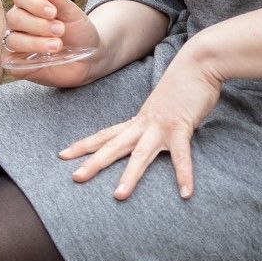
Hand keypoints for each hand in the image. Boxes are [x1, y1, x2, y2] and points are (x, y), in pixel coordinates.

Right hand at [4, 0, 100, 86]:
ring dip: (35, 42)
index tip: (53, 12)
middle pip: (14, 17)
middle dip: (38, 25)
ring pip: (13, 39)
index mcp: (31, 5)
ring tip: (58, 45)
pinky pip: (11, 60)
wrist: (90, 57)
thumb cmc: (80, 32)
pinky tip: (46, 58)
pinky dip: (28, 58)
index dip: (34, 3)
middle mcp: (20, 22)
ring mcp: (16, 43)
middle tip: (60, 30)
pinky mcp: (16, 63)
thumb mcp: (73, 13)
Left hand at [60, 55, 223, 199]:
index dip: (84, 145)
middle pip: (113, 145)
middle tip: (74, 177)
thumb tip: (150, 134)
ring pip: (140, 154)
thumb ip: (153, 123)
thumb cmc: (181, 86)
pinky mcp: (181, 127)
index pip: (105, 135)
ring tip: (118, 196)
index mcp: (137, 120)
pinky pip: (182, 155)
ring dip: (129, 176)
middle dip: (93, 162)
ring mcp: (160, 126)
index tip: (63, 155)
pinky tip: (186, 193)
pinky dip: (184, 175)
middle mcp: (143, 124)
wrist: (197, 64)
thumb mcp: (160, 107)